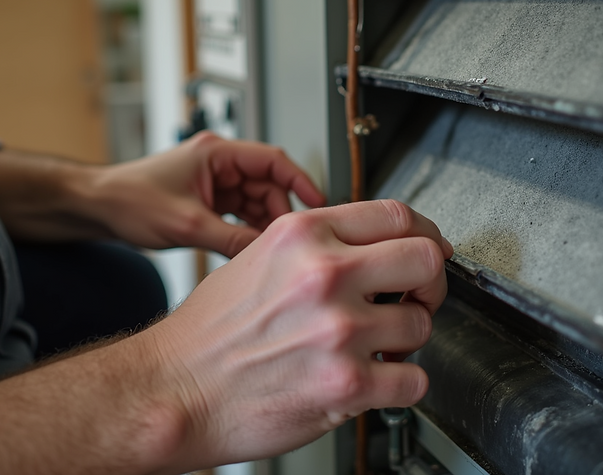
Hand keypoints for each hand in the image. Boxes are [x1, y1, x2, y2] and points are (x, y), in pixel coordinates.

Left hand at [88, 131, 325, 256]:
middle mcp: (218, 164)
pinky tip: (249, 247)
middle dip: (279, 212)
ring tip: (267, 248)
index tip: (319, 203)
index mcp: (216, 153)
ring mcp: (213, 182)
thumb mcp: (187, 224)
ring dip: (262, 224)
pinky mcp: (207, 200)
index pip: (273, 160)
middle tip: (285, 240)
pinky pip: (239, 213)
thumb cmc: (129, 200)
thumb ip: (232, 239)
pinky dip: (247, 229)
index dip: (300, 181)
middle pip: (268, 184)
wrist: (97, 208)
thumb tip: (265, 254)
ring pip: (255, 201)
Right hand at [147, 199, 453, 467]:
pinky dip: (403, 385)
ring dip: (407, 340)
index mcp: (303, 235)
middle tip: (416, 298)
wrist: (173, 389)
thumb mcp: (257, 256)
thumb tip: (371, 246)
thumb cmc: (207, 332)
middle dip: (430, 282)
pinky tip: (379, 381)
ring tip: (380, 348)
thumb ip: (317, 244)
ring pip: (421, 324)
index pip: (396, 214)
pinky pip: (414, 381)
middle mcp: (324, 275)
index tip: (428, 249)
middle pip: (426, 258)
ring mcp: (338, 330)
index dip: (425, 233)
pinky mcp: (345, 385)